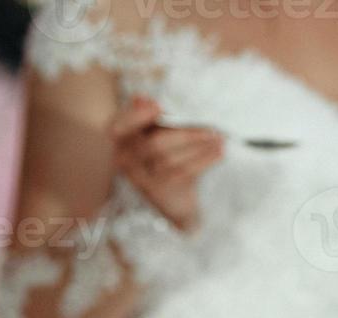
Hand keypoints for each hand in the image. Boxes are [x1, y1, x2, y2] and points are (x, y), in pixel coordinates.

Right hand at [110, 97, 223, 230]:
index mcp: (119, 142)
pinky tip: (219, 152)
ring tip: (219, 138)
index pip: (118, 127)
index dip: (136, 117)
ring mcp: (142, 179)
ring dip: (200, 146)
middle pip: (155, 143)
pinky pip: (184, 172)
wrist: (173, 200)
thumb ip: (148, 116)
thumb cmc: (162, 157)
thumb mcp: (153, 134)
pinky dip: (204, 160)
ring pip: (172, 158)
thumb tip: (142, 97)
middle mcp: (125, 161)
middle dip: (186, 133)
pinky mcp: (161, 192)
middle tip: (212, 128)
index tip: (157, 107)